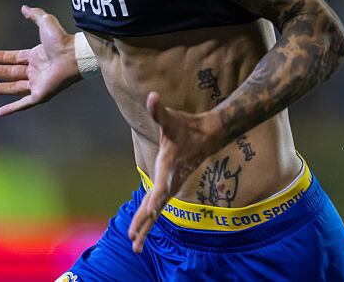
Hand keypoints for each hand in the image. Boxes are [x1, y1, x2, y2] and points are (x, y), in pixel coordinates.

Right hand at [0, 5, 82, 115]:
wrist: (72, 55)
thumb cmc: (61, 39)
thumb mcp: (45, 22)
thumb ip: (35, 14)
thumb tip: (24, 7)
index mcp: (36, 56)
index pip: (13, 58)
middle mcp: (35, 70)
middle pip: (9, 73)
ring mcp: (37, 83)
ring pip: (12, 88)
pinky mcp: (40, 95)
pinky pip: (23, 104)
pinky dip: (12, 108)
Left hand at [127, 91, 221, 252]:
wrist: (210, 134)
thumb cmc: (188, 125)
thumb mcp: (172, 116)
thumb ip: (159, 110)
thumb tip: (152, 97)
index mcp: (169, 165)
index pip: (163, 184)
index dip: (156, 198)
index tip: (151, 212)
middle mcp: (171, 179)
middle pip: (157, 205)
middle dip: (145, 223)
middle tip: (133, 243)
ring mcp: (173, 184)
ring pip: (157, 210)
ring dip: (146, 227)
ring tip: (135, 247)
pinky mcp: (172, 185)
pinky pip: (159, 206)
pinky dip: (150, 218)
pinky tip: (144, 229)